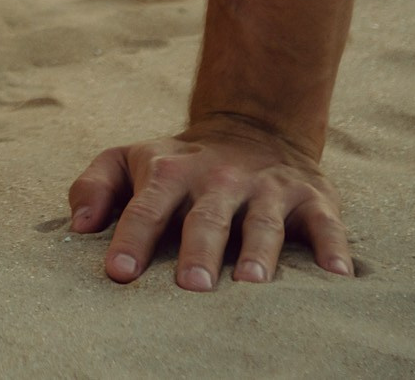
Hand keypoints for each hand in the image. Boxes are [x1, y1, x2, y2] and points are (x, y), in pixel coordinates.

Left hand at [67, 116, 353, 287]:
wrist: (251, 127)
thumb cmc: (176, 163)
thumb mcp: (127, 160)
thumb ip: (95, 186)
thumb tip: (78, 225)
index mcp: (168, 172)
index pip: (144, 209)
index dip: (130, 240)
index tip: (118, 273)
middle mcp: (217, 179)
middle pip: (205, 219)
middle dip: (198, 251)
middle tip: (191, 287)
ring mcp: (266, 188)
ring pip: (262, 223)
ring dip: (258, 253)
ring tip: (251, 283)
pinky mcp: (311, 197)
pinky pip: (324, 224)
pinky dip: (332, 247)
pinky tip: (336, 274)